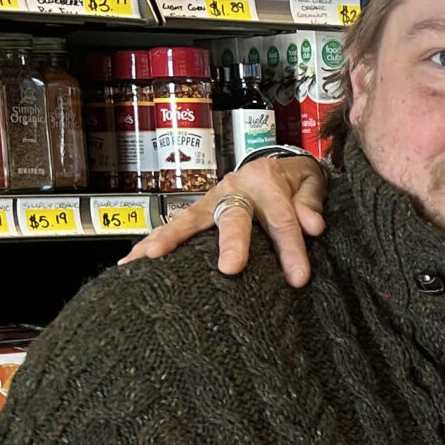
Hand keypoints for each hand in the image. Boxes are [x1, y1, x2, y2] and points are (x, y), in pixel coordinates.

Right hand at [121, 155, 327, 285]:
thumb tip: (313, 226)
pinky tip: (130, 262)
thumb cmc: (294, 182)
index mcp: (267, 181)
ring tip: (150, 258)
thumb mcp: (311, 184)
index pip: (282, 220)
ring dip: (171, 240)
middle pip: (233, 218)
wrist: (277, 165)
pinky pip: (173, 228)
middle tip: (230, 268)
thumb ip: (311, 204)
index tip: (298, 279)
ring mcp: (211, 201)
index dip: (291, 250)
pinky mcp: (197, 213)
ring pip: (189, 221)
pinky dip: (151, 243)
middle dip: (232, 243)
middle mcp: (235, 188)